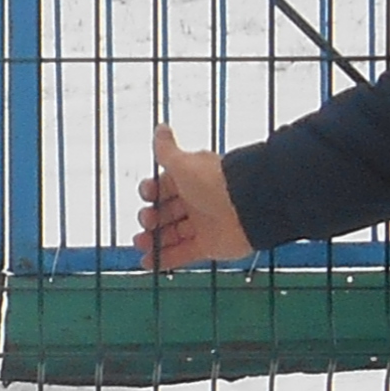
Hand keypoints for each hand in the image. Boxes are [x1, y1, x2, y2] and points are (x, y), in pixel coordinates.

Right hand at [134, 122, 248, 272]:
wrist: (247, 206)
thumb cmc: (214, 181)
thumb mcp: (184, 164)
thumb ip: (166, 150)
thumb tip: (160, 127)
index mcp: (190, 179)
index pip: (164, 187)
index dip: (152, 192)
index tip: (146, 195)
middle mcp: (196, 202)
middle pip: (166, 212)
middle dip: (150, 218)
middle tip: (146, 221)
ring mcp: (202, 225)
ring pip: (172, 235)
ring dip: (154, 241)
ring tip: (141, 244)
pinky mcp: (208, 246)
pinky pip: (183, 254)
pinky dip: (166, 259)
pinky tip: (148, 263)